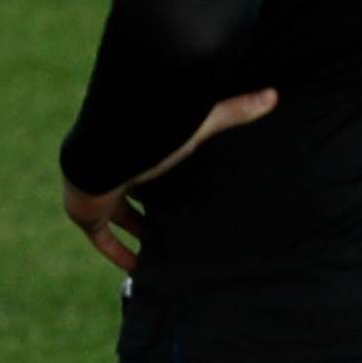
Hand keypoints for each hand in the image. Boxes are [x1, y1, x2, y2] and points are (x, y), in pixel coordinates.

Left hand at [63, 89, 278, 271]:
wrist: (105, 153)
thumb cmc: (152, 136)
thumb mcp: (200, 126)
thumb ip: (234, 111)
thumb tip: (274, 94)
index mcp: (139, 144)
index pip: (151, 156)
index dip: (164, 170)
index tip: (182, 182)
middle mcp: (116, 166)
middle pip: (132, 186)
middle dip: (150, 203)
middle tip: (175, 220)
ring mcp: (97, 190)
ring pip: (116, 213)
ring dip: (136, 229)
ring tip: (162, 247)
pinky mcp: (87, 214)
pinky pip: (101, 238)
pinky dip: (116, 252)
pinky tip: (136, 267)